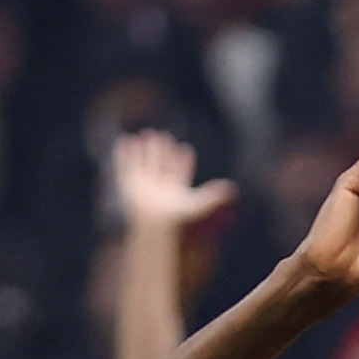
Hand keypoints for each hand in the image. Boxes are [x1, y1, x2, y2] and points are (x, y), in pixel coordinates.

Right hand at [111, 128, 235, 234]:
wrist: (153, 224)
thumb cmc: (176, 218)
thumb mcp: (198, 205)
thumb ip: (214, 197)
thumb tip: (232, 188)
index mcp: (175, 191)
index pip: (180, 172)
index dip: (183, 161)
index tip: (186, 149)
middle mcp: (159, 187)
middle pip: (162, 166)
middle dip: (164, 152)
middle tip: (166, 136)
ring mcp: (143, 185)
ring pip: (145, 163)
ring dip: (146, 150)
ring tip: (147, 134)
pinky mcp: (129, 183)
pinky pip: (126, 165)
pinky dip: (125, 153)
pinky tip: (125, 140)